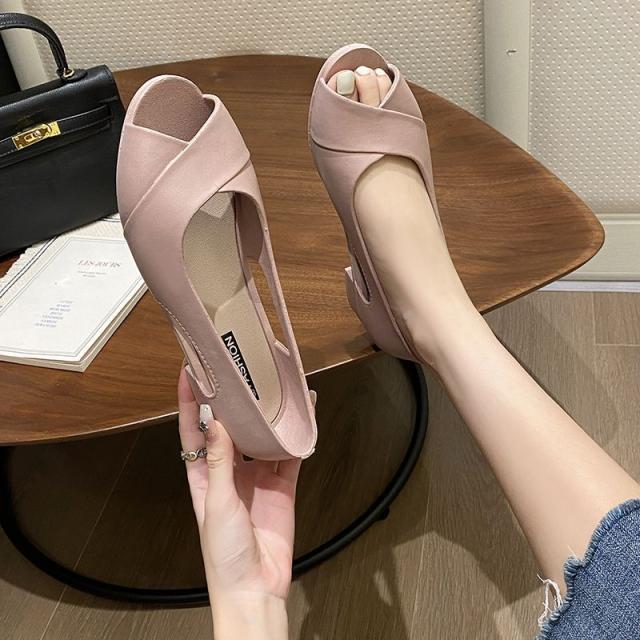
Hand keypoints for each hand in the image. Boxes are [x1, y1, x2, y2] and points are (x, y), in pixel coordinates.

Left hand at [178, 368, 312, 636]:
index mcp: (202, 473)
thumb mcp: (216, 502)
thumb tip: (217, 423)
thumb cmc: (223, 552)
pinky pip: (290, 454)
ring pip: (261, 435)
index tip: (190, 371)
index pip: (193, 428)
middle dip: (232, 400)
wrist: (254, 585)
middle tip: (237, 370)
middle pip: (229, 426)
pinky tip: (303, 417)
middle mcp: (229, 470)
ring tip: (272, 386)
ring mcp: (256, 476)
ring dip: (266, 414)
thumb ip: (219, 461)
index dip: (190, 400)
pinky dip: (296, 436)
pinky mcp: (281, 485)